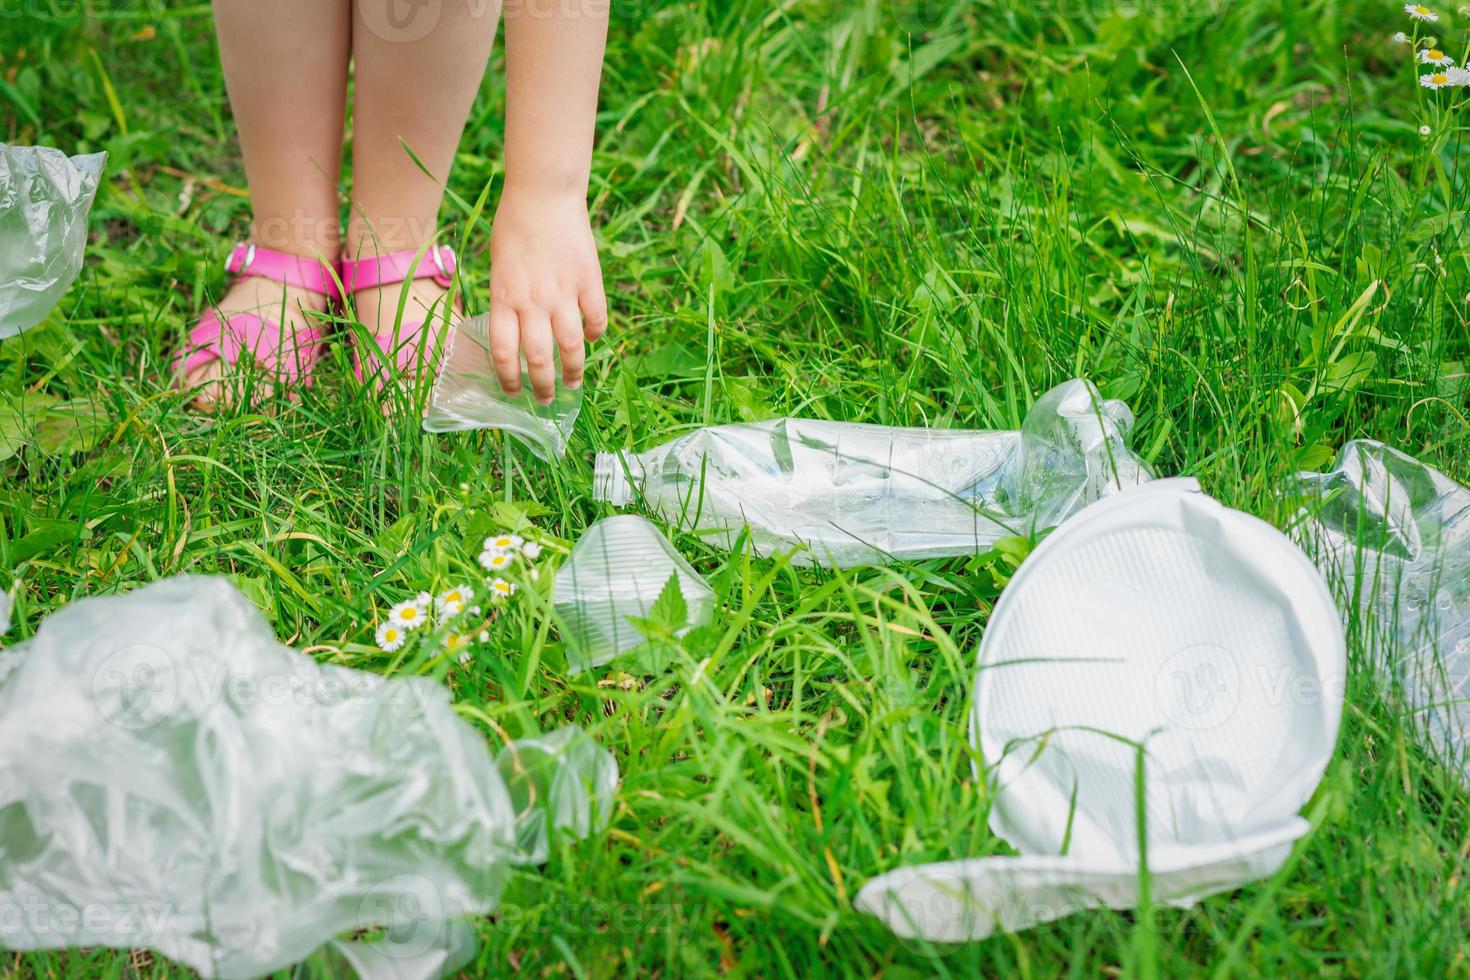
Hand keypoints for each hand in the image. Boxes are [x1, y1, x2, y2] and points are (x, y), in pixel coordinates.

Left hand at [487, 188, 607, 402]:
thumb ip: (507, 301)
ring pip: (572, 347)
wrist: (543, 196)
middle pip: (539, 358)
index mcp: (504, 298)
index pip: (504, 352)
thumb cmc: (514, 228)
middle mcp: (533, 302)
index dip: (509, 379)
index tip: (513, 393)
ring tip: (575, 383)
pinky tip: (593, 338)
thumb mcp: (498, 267)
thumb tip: (518, 335)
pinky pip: (596, 319)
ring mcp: (563, 293)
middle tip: (546, 399)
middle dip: (543, 386)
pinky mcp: (588, 282)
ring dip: (574, 371)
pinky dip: (596, 333)